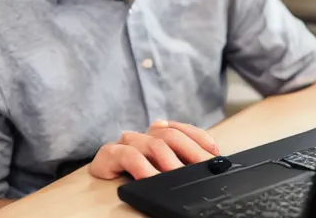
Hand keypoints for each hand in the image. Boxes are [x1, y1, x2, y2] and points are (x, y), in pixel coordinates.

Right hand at [89, 120, 220, 179]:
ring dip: (170, 162)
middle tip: (203, 168)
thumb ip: (181, 165)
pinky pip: (129, 155)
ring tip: (179, 176)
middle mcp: (144, 134)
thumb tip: (209, 169)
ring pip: (154, 144)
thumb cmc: (134, 178)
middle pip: (172, 135)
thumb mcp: (163, 170)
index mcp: (158, 133)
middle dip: (191, 152)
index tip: (216, 152)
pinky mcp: (110, 153)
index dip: (200, 138)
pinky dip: (143, 167)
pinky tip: (150, 178)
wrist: (99, 185)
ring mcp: (128, 142)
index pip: (183, 129)